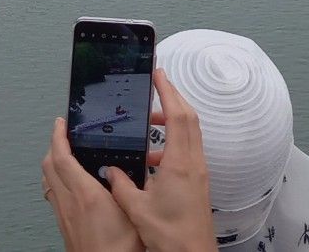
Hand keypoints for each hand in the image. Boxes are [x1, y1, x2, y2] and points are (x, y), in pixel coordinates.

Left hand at [42, 117, 142, 251]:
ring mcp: (63, 215)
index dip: (58, 136)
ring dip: (52, 164)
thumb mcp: (133, 213)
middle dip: (53, 146)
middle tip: (63, 135)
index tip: (61, 123)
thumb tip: (124, 170)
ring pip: (48, 181)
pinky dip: (56, 181)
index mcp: (86, 195)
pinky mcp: (64, 226)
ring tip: (64, 155)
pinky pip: (53, 196)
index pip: (62, 157)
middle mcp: (69, 203)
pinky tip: (70, 185)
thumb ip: (127, 188)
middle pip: (48, 166)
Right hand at [104, 72, 212, 251]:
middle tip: (155, 86)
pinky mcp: (199, 182)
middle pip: (188, 117)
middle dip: (172, 97)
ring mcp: (199, 172)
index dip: (168, 91)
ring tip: (149, 124)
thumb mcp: (137, 209)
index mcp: (179, 163)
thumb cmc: (171, 235)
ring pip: (190, 133)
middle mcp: (193, 163)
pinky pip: (188, 150)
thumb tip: (110, 171)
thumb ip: (120, 185)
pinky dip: (173, 143)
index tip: (158, 74)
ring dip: (172, 121)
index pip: (177, 115)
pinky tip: (153, 159)